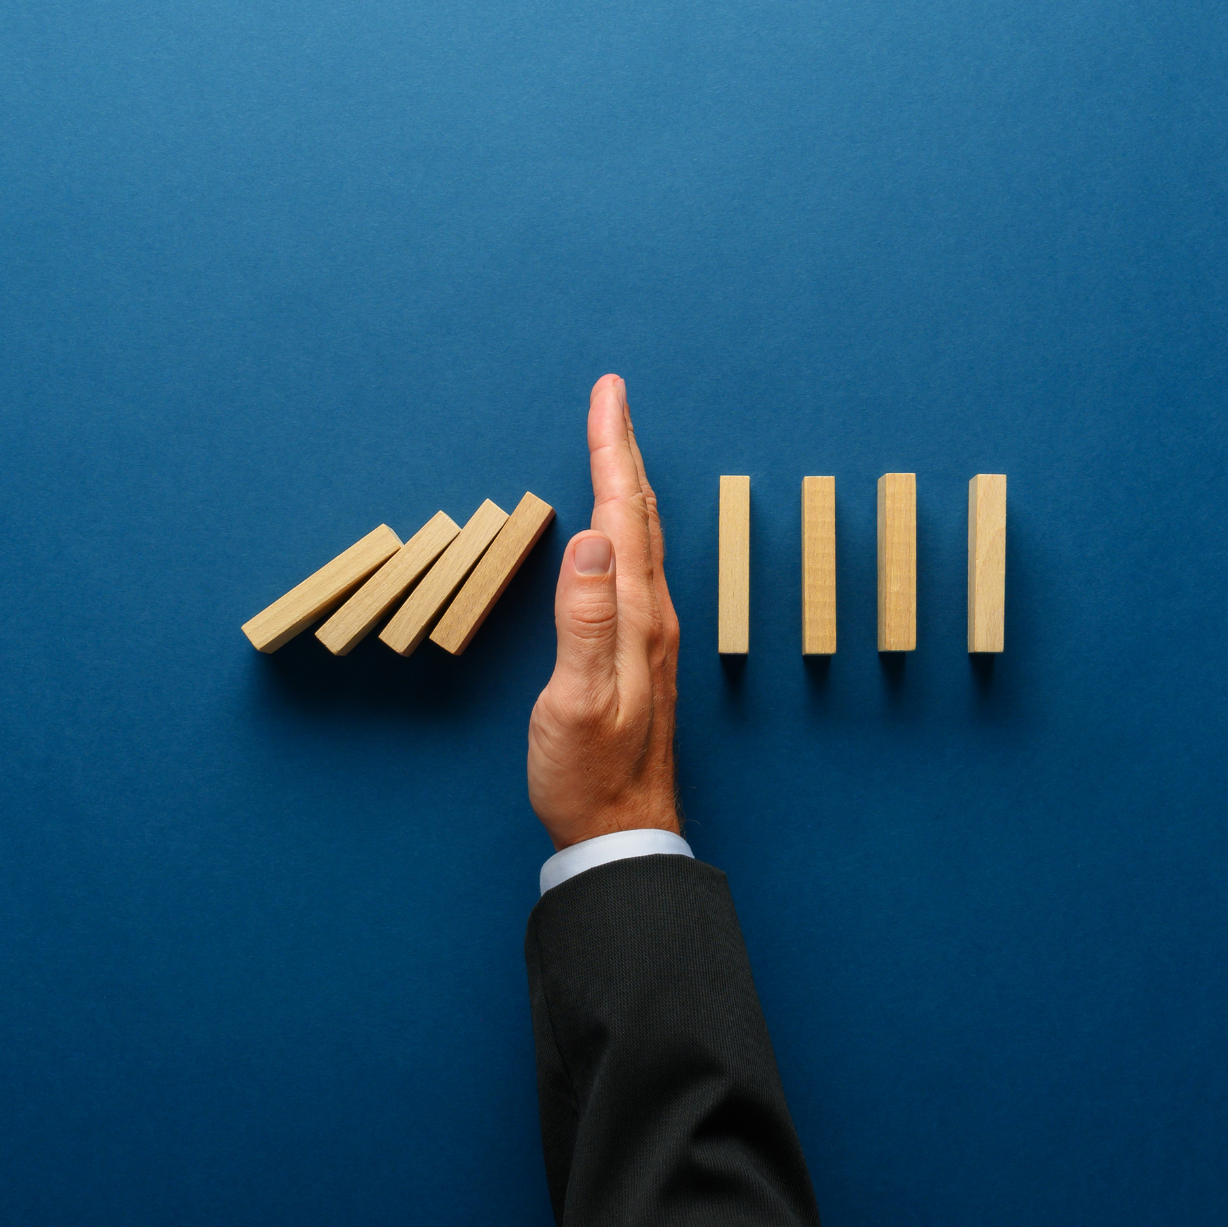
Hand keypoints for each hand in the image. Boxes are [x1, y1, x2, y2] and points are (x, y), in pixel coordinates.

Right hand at [528, 375, 683, 848]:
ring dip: (625, 484)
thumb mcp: (576, 701)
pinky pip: (635, 566)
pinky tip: (618, 530)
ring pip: (639, 538)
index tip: (607, 395)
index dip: (611, 450)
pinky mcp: (639, 652)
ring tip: (614, 444)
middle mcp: (651, 616)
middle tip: (609, 398)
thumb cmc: (589, 774)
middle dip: (620, 450)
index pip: (621, 514)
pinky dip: (624, 526)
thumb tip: (591, 540)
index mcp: (635, 617)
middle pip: (637, 515)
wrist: (619, 831)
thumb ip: (584, 621)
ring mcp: (649, 634)